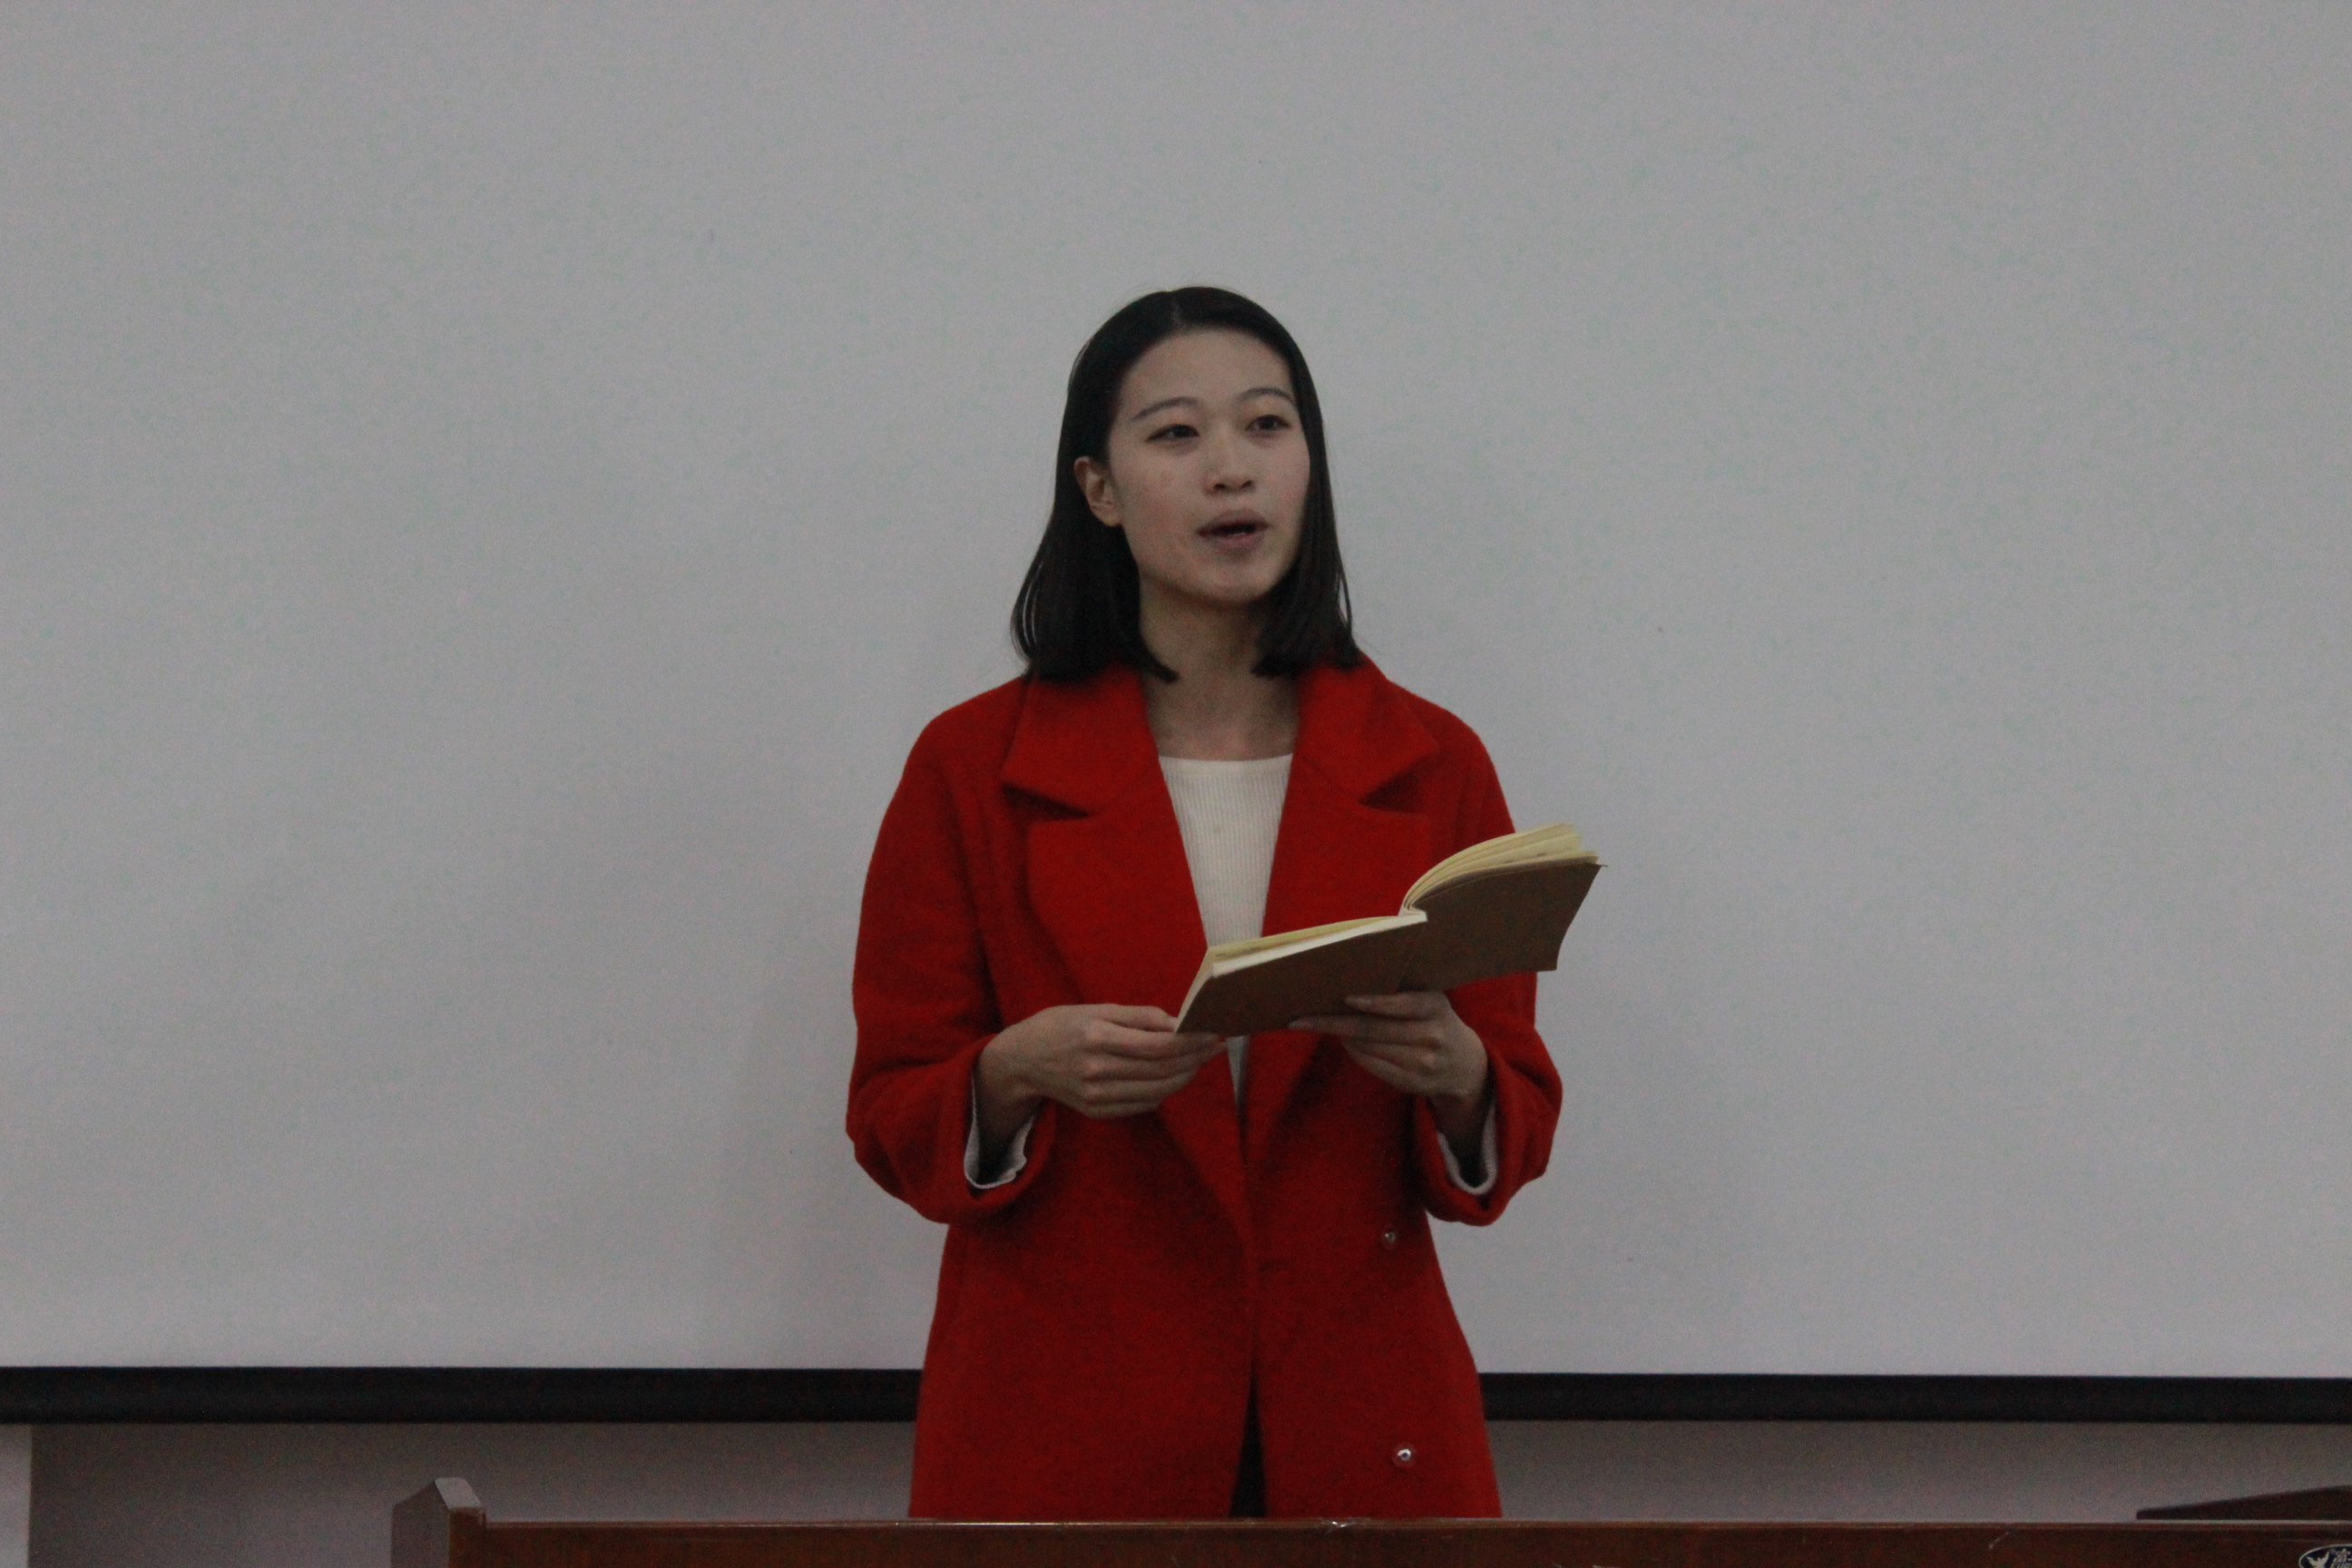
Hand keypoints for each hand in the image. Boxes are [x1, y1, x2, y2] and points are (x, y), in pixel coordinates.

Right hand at [975, 1003, 1223, 1149]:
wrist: (1022, 1061)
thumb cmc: (1060, 1025)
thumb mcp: (1095, 1008)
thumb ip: (1138, 1016)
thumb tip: (1178, 1023)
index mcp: (1096, 1037)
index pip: (1157, 1045)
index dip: (1191, 1041)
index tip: (1212, 1031)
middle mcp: (1096, 1070)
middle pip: (1162, 1070)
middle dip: (1195, 1058)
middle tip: (1216, 1045)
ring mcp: (1096, 1096)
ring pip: (1157, 1091)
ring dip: (1186, 1076)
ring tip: (1201, 1060)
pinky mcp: (1097, 1111)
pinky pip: (1143, 1104)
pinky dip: (1164, 1091)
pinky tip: (1174, 1076)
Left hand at [1292, 991, 1490, 1157]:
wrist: (1464, 1065)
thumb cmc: (1434, 1021)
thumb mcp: (1430, 1002)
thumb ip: (1400, 992)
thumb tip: (1349, 985)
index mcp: (1436, 1007)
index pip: (1405, 1004)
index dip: (1376, 1002)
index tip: (1347, 998)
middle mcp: (1433, 1036)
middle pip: (1376, 1029)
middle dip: (1336, 1022)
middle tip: (1303, 1017)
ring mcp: (1425, 1064)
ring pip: (1371, 1048)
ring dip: (1342, 1036)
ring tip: (1317, 1023)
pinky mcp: (1413, 1084)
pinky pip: (1375, 1067)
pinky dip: (1355, 1053)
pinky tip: (1344, 1041)